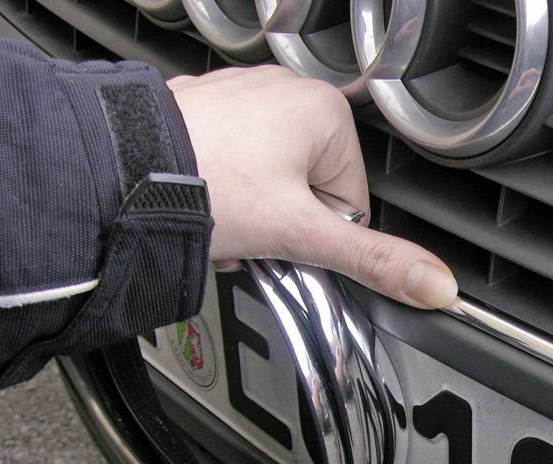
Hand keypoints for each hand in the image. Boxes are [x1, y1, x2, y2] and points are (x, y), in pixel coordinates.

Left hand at [167, 66, 457, 307]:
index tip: (289, 239)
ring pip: (270, 182)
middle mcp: (285, 90)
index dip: (320, 235)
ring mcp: (241, 94)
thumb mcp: (302, 235)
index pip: (351, 199)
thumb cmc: (203, 187)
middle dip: (281, 225)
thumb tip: (436, 283)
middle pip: (310, 191)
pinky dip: (220, 190)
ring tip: (222, 216)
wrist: (116, 175)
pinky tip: (203, 199)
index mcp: (324, 111)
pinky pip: (232, 163)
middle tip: (251, 231)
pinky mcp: (205, 108)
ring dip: (249, 213)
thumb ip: (373, 260)